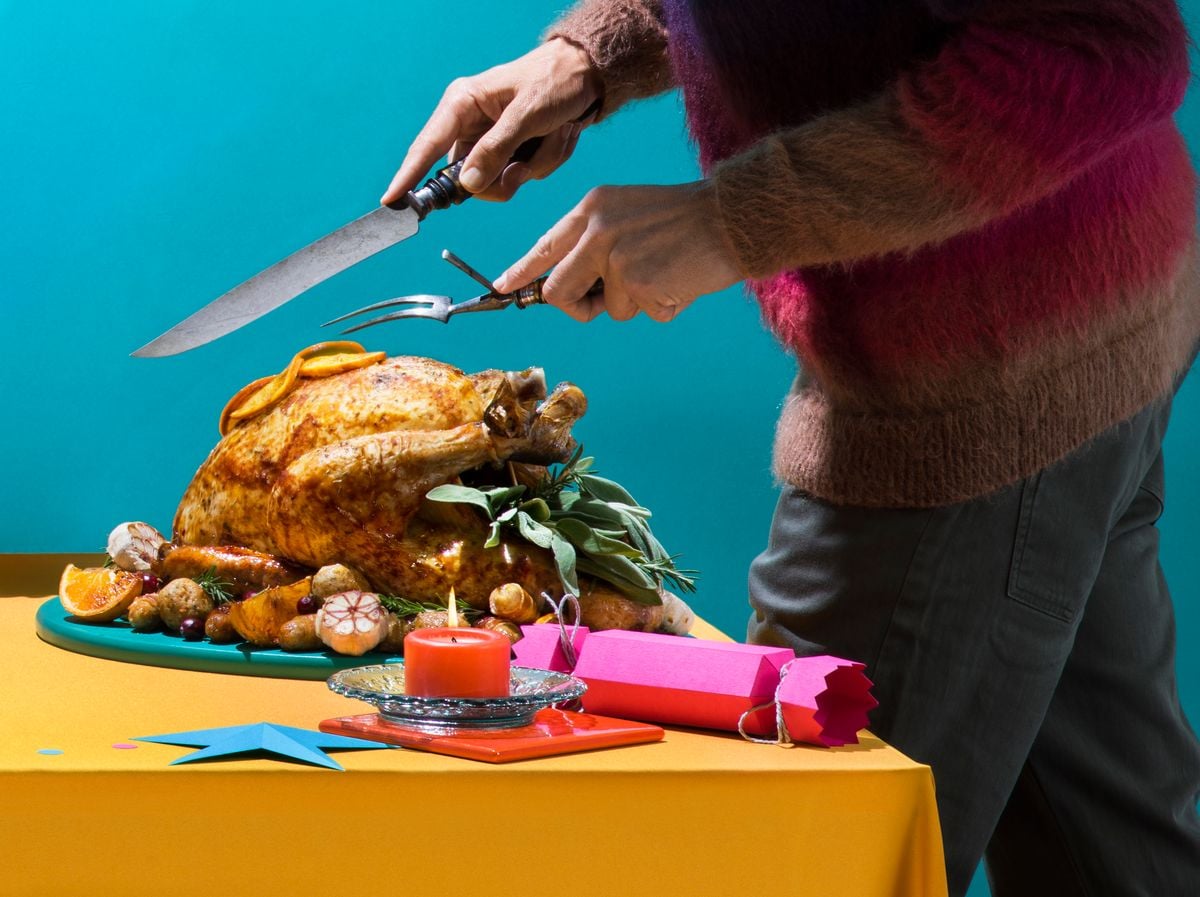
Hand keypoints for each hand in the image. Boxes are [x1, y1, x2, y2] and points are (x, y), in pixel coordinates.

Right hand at [381, 39, 601, 204]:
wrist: (587, 77)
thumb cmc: (554, 83)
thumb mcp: (528, 114)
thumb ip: (497, 149)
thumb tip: (468, 184)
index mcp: (462, 104)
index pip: (426, 147)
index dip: (408, 176)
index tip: (391, 201)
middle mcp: (469, 124)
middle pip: (466, 178)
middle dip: (502, 177)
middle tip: (525, 164)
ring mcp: (489, 142)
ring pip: (497, 182)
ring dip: (531, 166)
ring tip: (551, 136)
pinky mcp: (508, 153)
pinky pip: (518, 178)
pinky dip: (542, 163)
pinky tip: (554, 137)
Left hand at [492, 181, 742, 321]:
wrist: (731, 216)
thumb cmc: (685, 218)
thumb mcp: (628, 212)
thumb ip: (595, 241)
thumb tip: (568, 284)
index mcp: (591, 209)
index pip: (545, 246)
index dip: (521, 271)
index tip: (501, 288)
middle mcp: (596, 232)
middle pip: (558, 291)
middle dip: (576, 307)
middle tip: (597, 304)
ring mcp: (616, 259)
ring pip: (607, 309)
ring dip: (635, 303)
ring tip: (664, 272)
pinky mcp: (639, 284)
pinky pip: (642, 314)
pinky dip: (663, 306)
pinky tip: (680, 280)